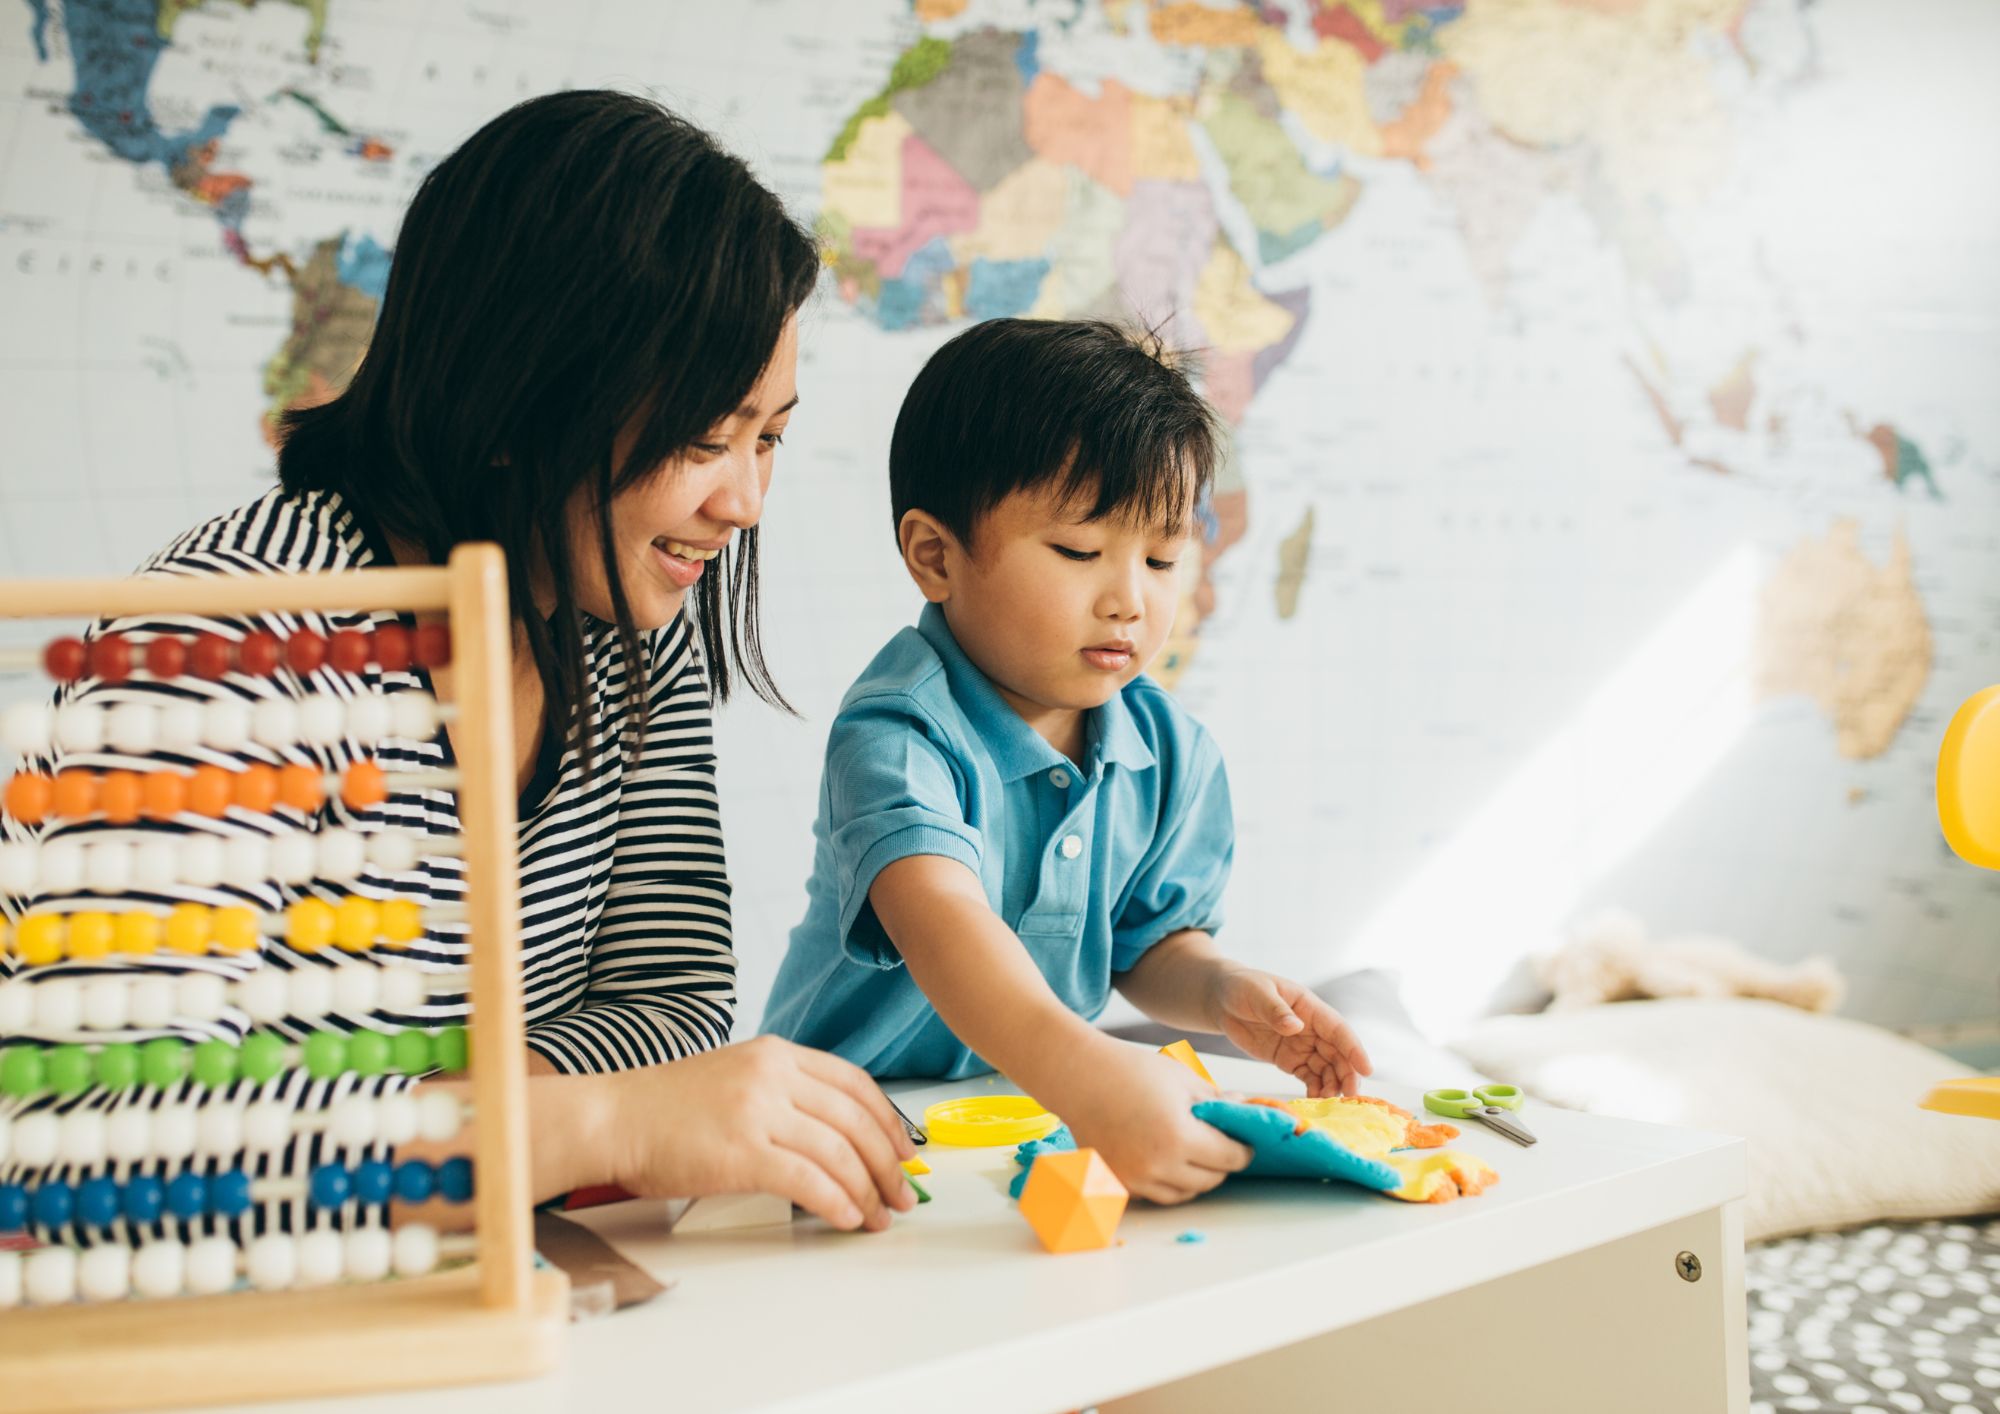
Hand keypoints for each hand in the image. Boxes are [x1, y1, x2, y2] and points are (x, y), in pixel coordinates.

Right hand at [603, 1035, 917, 1231]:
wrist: (612, 1119)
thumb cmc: (666, 1109)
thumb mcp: (735, 1077)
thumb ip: (783, 1093)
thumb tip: (835, 1137)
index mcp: (776, 1053)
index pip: (854, 1083)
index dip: (888, 1121)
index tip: (904, 1151)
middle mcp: (773, 1075)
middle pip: (855, 1120)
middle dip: (888, 1163)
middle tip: (903, 1194)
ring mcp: (757, 1111)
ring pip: (837, 1152)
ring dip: (867, 1190)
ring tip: (879, 1216)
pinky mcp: (741, 1152)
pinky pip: (808, 1180)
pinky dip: (836, 1202)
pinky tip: (846, 1218)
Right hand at [1052, 1040, 1252, 1204]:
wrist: (1077, 1076)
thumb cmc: (1129, 1070)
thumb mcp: (1181, 1079)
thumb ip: (1216, 1100)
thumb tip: (1243, 1108)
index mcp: (1179, 1137)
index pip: (1229, 1158)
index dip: (1243, 1150)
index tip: (1244, 1143)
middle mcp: (1157, 1166)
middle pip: (1210, 1181)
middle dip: (1222, 1164)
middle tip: (1221, 1145)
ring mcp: (1135, 1178)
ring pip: (1184, 1193)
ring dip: (1196, 1177)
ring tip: (1195, 1152)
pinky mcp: (1118, 1182)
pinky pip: (1155, 1194)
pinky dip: (1168, 1182)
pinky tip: (1167, 1158)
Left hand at [1208, 967, 1372, 1098]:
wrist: (1222, 1000)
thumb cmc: (1242, 988)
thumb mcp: (1257, 994)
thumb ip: (1275, 1010)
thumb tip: (1296, 1027)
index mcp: (1309, 1007)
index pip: (1338, 1029)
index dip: (1354, 1049)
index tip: (1367, 1069)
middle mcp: (1311, 1027)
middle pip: (1337, 1053)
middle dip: (1347, 1075)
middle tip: (1350, 1098)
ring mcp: (1302, 1045)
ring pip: (1326, 1068)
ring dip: (1332, 1086)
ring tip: (1330, 1105)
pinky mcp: (1289, 1060)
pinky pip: (1308, 1077)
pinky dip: (1315, 1090)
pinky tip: (1316, 1103)